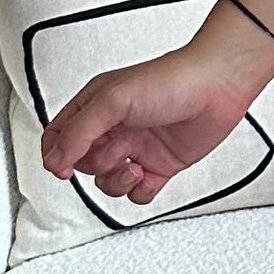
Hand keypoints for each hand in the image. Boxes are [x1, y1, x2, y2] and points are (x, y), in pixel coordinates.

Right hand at [39, 45, 261, 207]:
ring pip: (109, 181)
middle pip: (85, 163)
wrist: (217, 88)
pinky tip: (149, 176)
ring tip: (135, 166)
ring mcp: (138, 148)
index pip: (60, 136)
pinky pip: (139, 192)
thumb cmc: (169, 81)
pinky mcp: (161, 165)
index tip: (61, 168)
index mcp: (96, 107)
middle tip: (118, 151)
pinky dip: (140, 191)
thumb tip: (55, 159)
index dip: (56, 155)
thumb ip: (80, 131)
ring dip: (118, 181)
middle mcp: (115, 128)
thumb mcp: (113, 100)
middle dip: (97, 165)